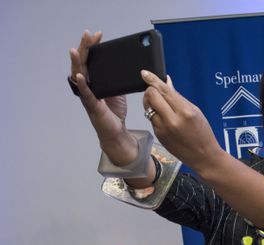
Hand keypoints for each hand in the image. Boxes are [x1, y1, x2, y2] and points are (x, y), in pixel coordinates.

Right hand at [69, 30, 136, 164]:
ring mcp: (87, 96)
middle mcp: (87, 86)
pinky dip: (82, 85)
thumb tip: (127, 64)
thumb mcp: (118, 90)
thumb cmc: (115, 112)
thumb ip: (118, 78)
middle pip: (82, 63)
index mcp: (93, 81)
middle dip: (84, 48)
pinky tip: (80, 76)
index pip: (90, 59)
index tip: (97, 35)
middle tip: (87, 34)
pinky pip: (86, 94)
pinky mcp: (92, 106)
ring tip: (75, 50)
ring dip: (77, 63)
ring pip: (79, 76)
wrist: (116, 131)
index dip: (92, 46)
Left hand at [141, 70, 226, 173]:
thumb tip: (166, 83)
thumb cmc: (203, 134)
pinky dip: (154, 113)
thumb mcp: (195, 111)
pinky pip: (151, 118)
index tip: (144, 73)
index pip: (163, 90)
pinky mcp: (158, 134)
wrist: (203, 156)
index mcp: (185, 111)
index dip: (152, 79)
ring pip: (147, 107)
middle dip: (151, 90)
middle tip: (155, 90)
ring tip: (159, 103)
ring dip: (150, 102)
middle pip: (151, 96)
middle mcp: (172, 120)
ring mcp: (163, 128)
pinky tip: (163, 116)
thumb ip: (177, 97)